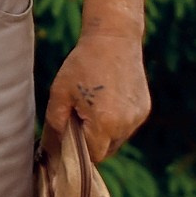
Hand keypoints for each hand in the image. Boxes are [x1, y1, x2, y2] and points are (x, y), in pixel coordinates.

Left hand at [45, 32, 149, 162]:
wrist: (113, 40)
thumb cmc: (81, 65)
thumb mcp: (59, 94)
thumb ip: (55, 124)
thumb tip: (51, 148)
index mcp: (105, 124)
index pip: (92, 156)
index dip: (78, 151)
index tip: (67, 137)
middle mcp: (126, 125)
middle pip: (106, 150)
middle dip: (90, 143)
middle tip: (77, 119)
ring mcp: (138, 117)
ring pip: (117, 139)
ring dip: (103, 133)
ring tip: (91, 107)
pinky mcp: (144, 109)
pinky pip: (126, 126)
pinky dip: (115, 122)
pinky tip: (105, 101)